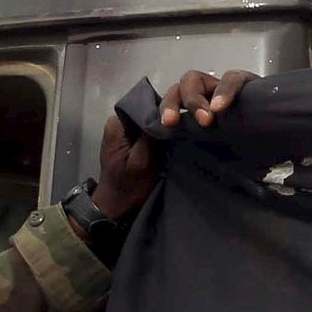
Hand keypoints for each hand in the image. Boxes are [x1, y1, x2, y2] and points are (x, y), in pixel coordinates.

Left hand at [94, 70, 258, 219]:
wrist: (118, 208)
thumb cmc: (128, 186)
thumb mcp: (141, 160)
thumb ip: (152, 135)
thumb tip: (172, 114)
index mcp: (118, 123)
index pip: (146, 104)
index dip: (169, 107)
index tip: (188, 114)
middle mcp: (122, 123)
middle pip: (152, 111)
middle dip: (172, 115)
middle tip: (194, 121)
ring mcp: (130, 133)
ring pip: (155, 121)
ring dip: (172, 126)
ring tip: (193, 128)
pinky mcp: (137, 143)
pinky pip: (154, 132)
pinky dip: (168, 135)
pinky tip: (185, 138)